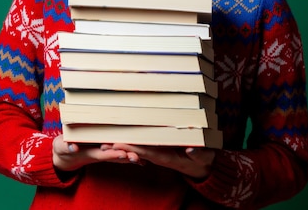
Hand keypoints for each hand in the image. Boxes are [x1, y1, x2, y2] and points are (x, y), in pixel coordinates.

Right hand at [52, 135, 141, 171]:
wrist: (64, 155)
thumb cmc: (63, 148)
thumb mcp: (61, 147)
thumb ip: (66, 146)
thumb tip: (73, 147)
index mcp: (89, 153)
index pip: (103, 154)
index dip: (113, 154)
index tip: (122, 154)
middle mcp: (98, 154)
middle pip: (114, 157)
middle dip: (126, 157)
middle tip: (137, 157)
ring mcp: (101, 153)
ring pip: (117, 156)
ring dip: (129, 157)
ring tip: (141, 158)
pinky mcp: (103, 151)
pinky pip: (116, 153)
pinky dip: (127, 154)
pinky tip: (138, 156)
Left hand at [101, 144, 215, 178]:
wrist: (203, 167)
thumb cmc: (203, 161)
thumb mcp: (204, 158)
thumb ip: (198, 154)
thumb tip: (191, 149)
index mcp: (166, 157)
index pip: (145, 151)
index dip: (131, 148)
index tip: (118, 144)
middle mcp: (158, 155)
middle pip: (136, 150)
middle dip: (120, 147)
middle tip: (103, 143)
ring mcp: (157, 153)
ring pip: (136, 148)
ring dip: (122, 145)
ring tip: (105, 141)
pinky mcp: (158, 150)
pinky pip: (142, 146)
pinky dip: (130, 143)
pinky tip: (119, 139)